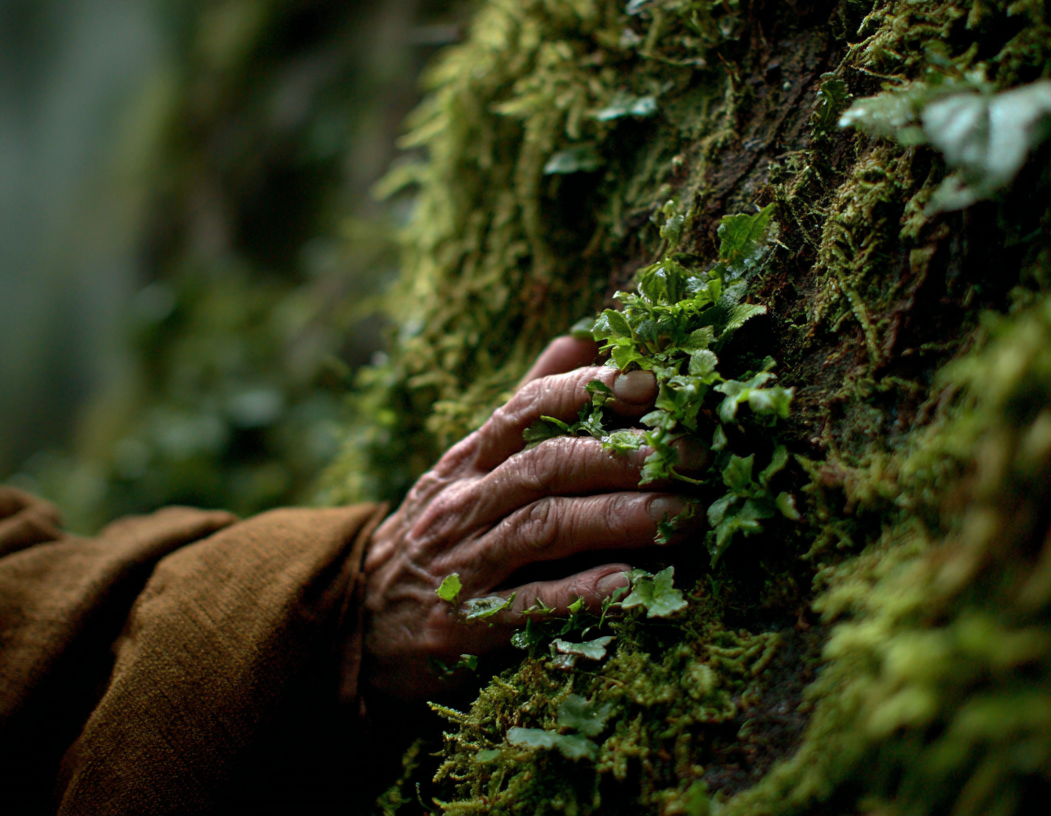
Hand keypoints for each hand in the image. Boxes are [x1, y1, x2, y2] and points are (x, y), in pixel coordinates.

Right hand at [361, 337, 699, 699]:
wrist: (356, 623)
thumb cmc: (436, 536)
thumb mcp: (467, 467)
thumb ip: (525, 406)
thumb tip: (582, 338)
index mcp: (471, 461)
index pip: (527, 410)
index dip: (588, 391)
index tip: (651, 381)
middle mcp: (465, 505)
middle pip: (545, 465)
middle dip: (623, 454)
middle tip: (694, 453)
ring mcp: (463, 566)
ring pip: (543, 528)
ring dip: (618, 517)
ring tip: (684, 515)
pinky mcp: (463, 627)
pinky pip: (528, 607)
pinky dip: (581, 594)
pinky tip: (630, 586)